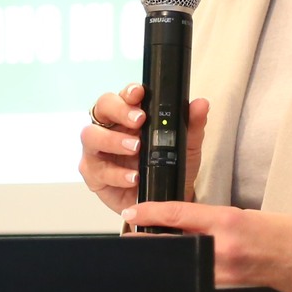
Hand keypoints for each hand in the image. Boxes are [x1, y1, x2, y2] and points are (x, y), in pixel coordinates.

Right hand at [78, 85, 209, 213]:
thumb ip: (192, 124)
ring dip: (113, 140)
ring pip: (91, 136)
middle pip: (102, 107)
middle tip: (139, 120)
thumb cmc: (170, 166)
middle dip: (119, 110)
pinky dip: (116, 173)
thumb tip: (201, 104)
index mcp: (129, 115)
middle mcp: (110, 128)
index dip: (129, 92)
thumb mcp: (187, 145)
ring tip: (135, 148)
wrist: (166, 200)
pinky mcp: (94, 175)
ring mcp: (98, 151)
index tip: (139, 94)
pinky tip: (133, 177)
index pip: (123, 95)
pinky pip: (98, 170)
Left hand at [120, 201, 291, 291]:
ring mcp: (227, 278)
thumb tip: (190, 225)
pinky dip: (190, 280)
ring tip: (161, 256)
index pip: (178, 214)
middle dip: (152, 242)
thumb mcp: (255, 217)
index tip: (132, 212)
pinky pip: (201, 287)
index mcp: (231, 223)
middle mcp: (224, 251)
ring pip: (183, 268)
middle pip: (171, 246)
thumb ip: (221, 222)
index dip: (150, 213)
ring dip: (170, 262)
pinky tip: (188, 277)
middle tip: (138, 238)